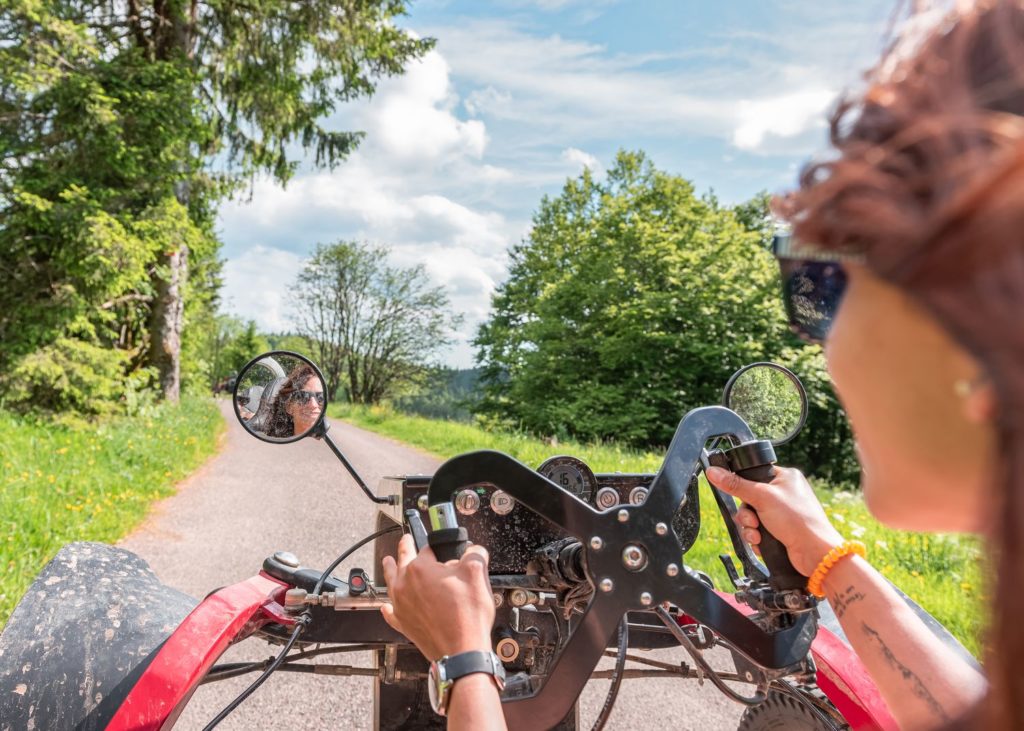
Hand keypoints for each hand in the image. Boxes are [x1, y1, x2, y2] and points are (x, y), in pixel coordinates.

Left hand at [381, 533, 494, 660]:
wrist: (460, 651)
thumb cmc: (466, 617)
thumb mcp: (478, 574)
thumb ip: (475, 553)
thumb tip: (473, 550)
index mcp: (421, 568)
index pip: (427, 548)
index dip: (436, 546)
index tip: (438, 545)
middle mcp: (405, 585)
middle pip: (402, 560)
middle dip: (404, 547)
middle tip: (405, 540)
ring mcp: (401, 605)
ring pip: (390, 582)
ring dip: (389, 570)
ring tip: (388, 561)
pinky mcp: (403, 624)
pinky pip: (390, 612)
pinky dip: (388, 608)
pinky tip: (386, 606)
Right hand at [706, 465, 843, 576]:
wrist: (814, 553)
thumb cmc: (798, 520)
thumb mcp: (762, 497)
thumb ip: (736, 485)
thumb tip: (714, 471)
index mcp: (785, 478)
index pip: (755, 475)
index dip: (744, 487)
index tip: (741, 495)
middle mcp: (785, 494)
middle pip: (749, 499)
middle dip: (746, 514)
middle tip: (752, 520)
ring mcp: (783, 513)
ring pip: (752, 517)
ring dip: (749, 527)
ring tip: (757, 534)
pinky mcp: (781, 531)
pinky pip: (758, 531)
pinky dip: (756, 537)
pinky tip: (761, 542)